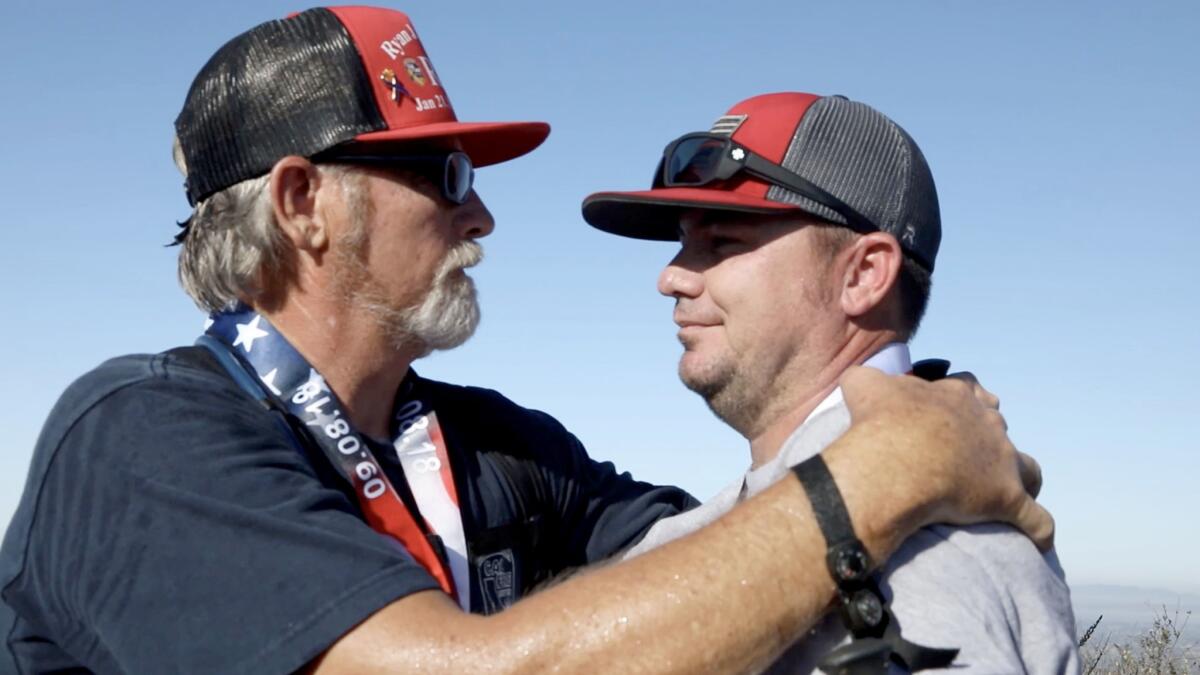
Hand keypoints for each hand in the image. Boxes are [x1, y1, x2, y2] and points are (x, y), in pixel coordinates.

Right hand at [828, 366, 1052, 553]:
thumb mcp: (865, 386)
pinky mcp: (1009, 498)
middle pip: (999, 426)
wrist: (896, 461)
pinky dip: (1039, 530)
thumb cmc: (880, 422)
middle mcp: (987, 424)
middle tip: (964, 457)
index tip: (949, 413)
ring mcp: (1003, 461)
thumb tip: (858, 379)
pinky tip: (1038, 540)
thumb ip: (866, 378)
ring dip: (1022, 479)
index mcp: (955, 397)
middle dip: (987, 440)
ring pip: (1028, 469)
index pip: (968, 389)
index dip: (963, 400)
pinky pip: (1036, 519)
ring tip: (1007, 494)